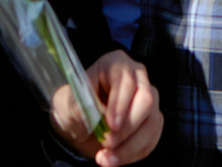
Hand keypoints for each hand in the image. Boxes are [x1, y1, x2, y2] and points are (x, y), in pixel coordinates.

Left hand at [52, 50, 161, 164]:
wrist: (78, 125)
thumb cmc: (74, 107)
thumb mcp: (69, 104)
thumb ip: (83, 107)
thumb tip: (99, 119)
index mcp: (115, 64)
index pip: (125, 79)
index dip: (120, 103)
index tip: (111, 126)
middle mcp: (137, 78)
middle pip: (146, 100)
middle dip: (127, 127)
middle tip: (107, 143)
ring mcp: (148, 100)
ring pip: (152, 122)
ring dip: (129, 147)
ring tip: (106, 158)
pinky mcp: (151, 121)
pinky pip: (151, 139)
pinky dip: (133, 154)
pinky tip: (114, 159)